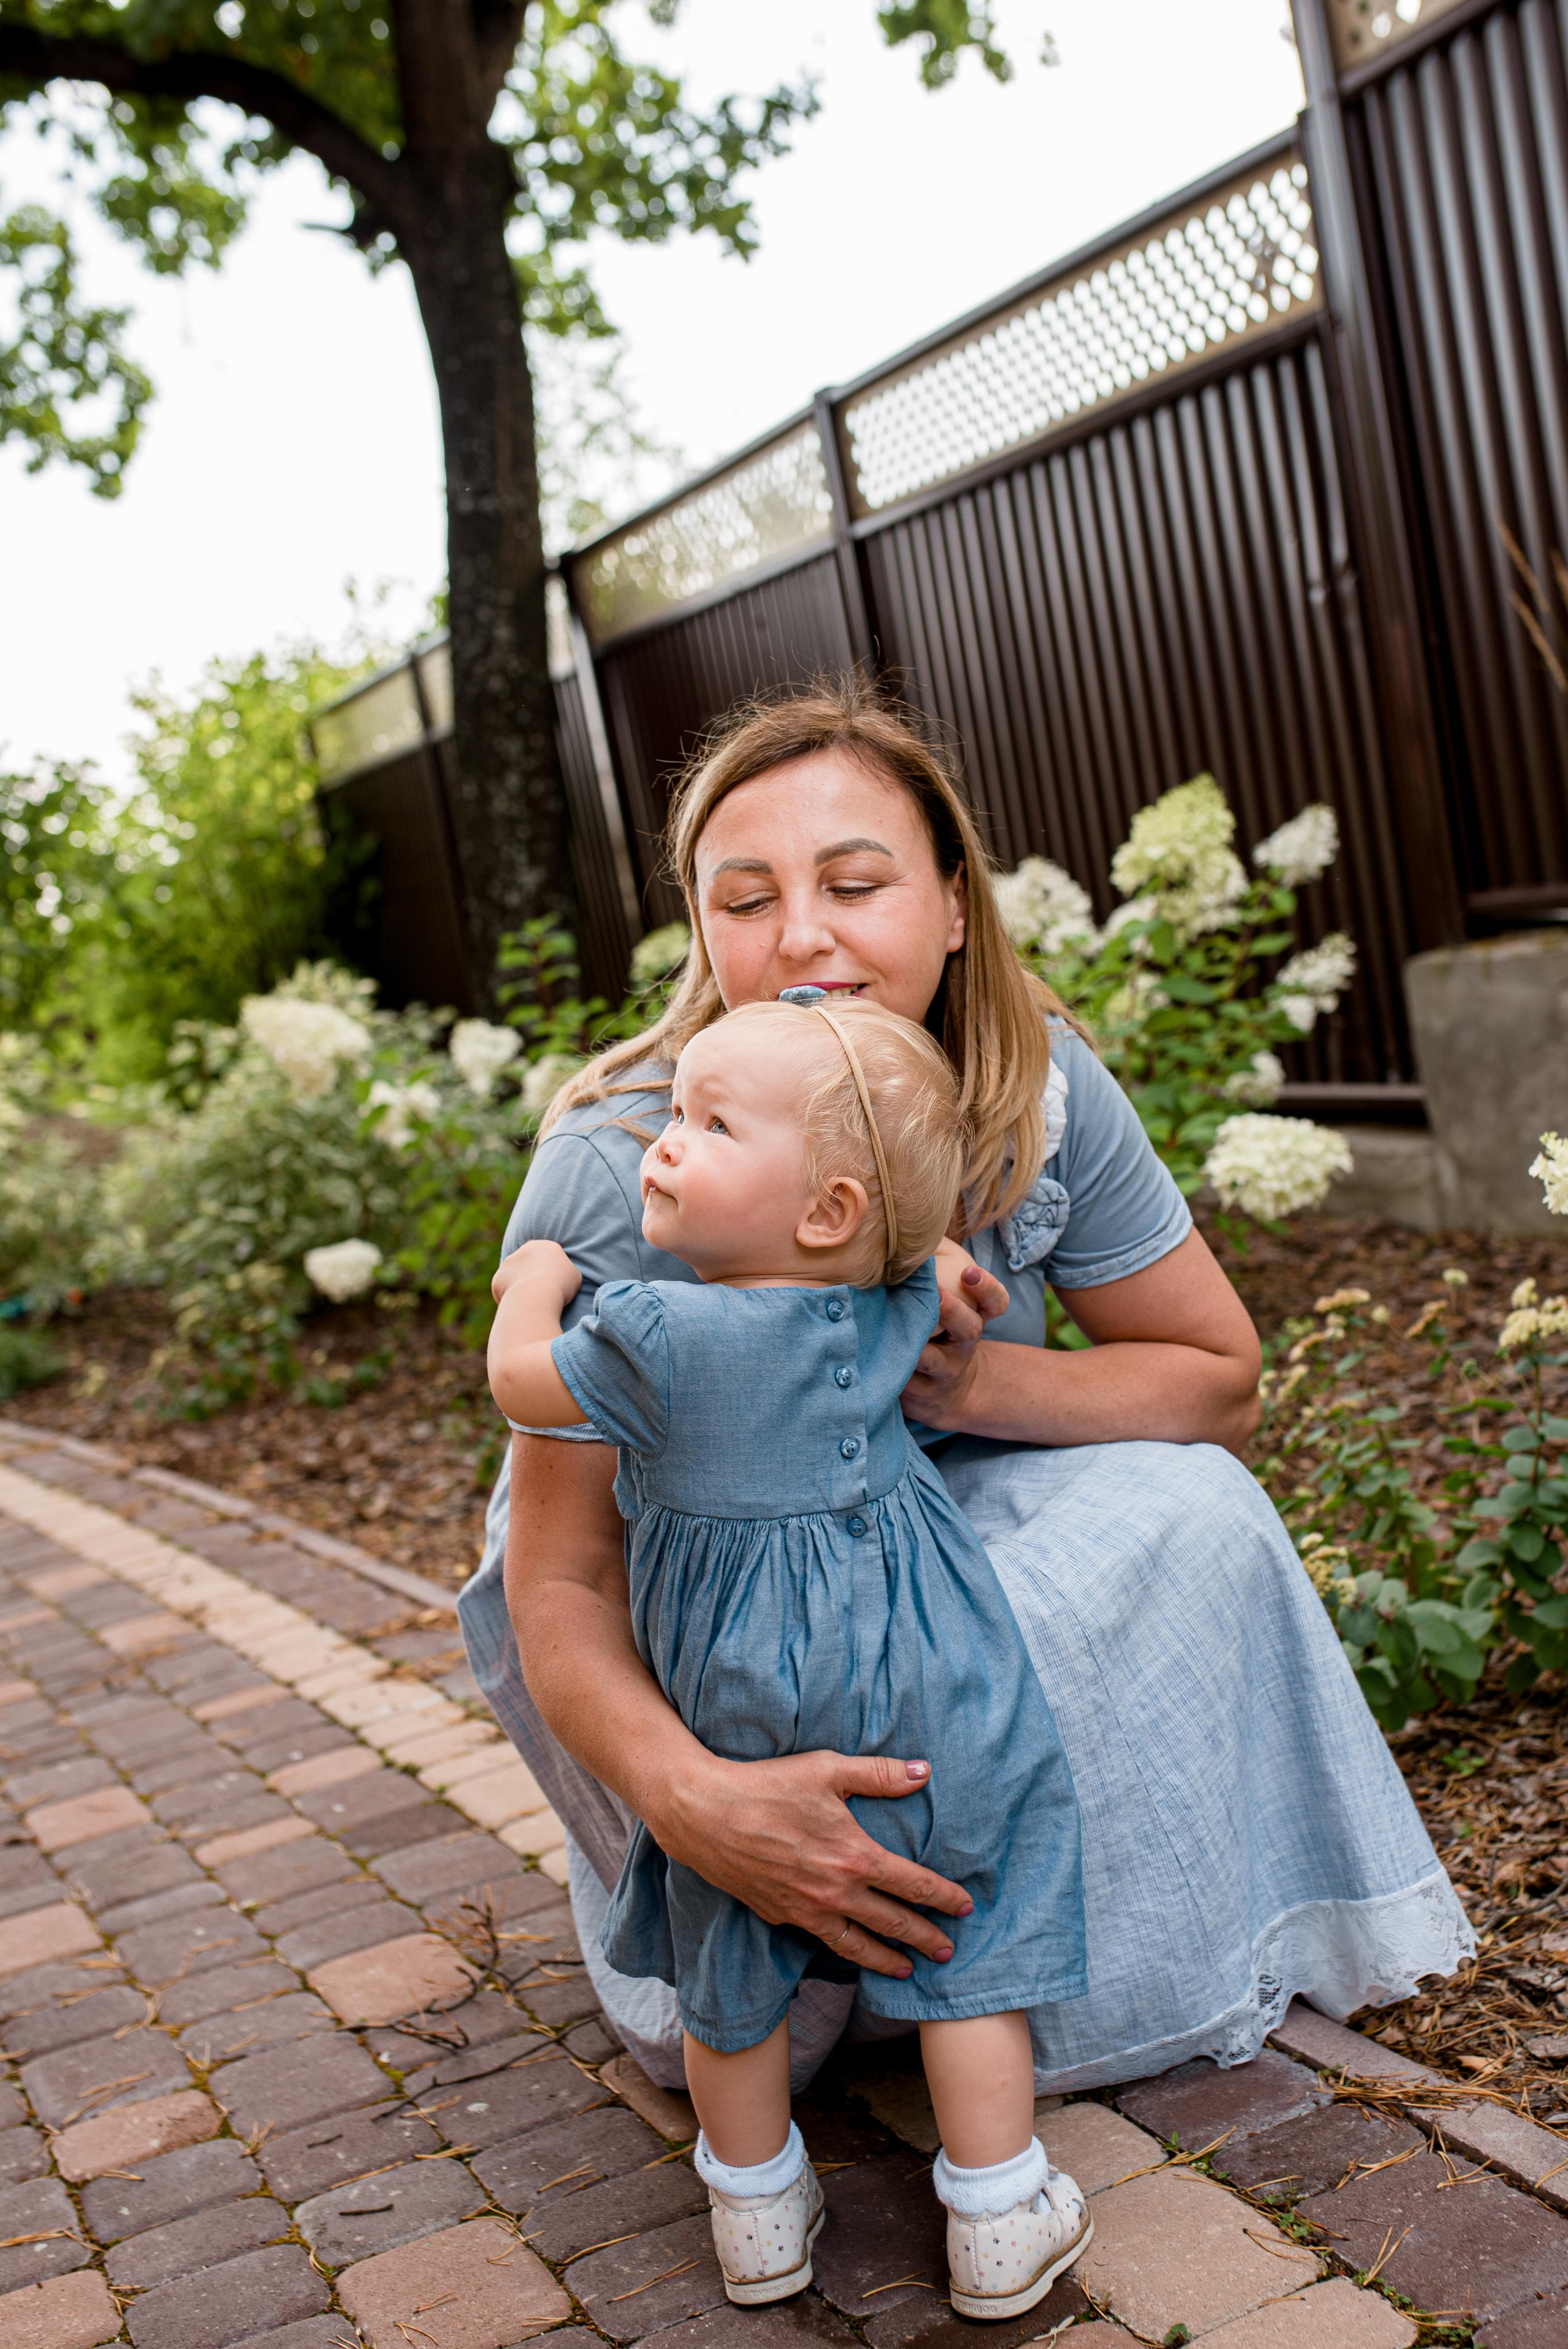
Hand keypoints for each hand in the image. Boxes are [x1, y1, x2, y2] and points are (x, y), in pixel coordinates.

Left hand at [492, 1237, 581, 1310]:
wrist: (536, 1294)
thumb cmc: (560, 1285)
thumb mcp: (573, 1276)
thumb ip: (565, 1272)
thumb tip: (560, 1276)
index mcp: (546, 1246)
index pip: (547, 1257)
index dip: (550, 1272)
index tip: (554, 1285)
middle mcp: (524, 1250)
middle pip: (529, 1264)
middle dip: (532, 1276)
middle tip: (540, 1294)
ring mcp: (508, 1263)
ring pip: (514, 1277)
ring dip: (520, 1287)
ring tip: (531, 1303)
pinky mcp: (497, 1279)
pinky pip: (504, 1291)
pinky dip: (511, 1299)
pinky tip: (520, 1307)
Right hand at [659, 1749, 973, 1977]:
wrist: (706, 1814)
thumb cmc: (768, 1785)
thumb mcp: (828, 1769)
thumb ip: (880, 1774)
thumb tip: (924, 1772)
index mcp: (854, 1856)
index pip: (913, 1884)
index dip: (943, 1897)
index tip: (965, 1907)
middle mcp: (835, 1892)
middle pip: (893, 1922)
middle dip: (924, 1938)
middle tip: (947, 1952)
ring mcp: (806, 1910)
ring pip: (858, 1946)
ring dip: (887, 1959)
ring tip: (906, 1969)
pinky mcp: (780, 1915)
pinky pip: (821, 1940)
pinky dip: (844, 1952)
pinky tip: (850, 1951)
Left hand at [901, 1238, 1008, 1428]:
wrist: (945, 1393)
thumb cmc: (937, 1332)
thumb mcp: (945, 1305)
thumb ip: (934, 1270)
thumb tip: (906, 1230)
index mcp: (974, 1318)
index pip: (996, 1303)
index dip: (987, 1288)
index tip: (969, 1272)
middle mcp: (964, 1346)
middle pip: (969, 1329)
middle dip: (953, 1311)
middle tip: (936, 1294)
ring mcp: (945, 1373)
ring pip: (935, 1361)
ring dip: (919, 1347)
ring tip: (901, 1334)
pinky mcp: (922, 1395)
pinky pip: (907, 1383)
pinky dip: (891, 1370)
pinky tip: (871, 1358)